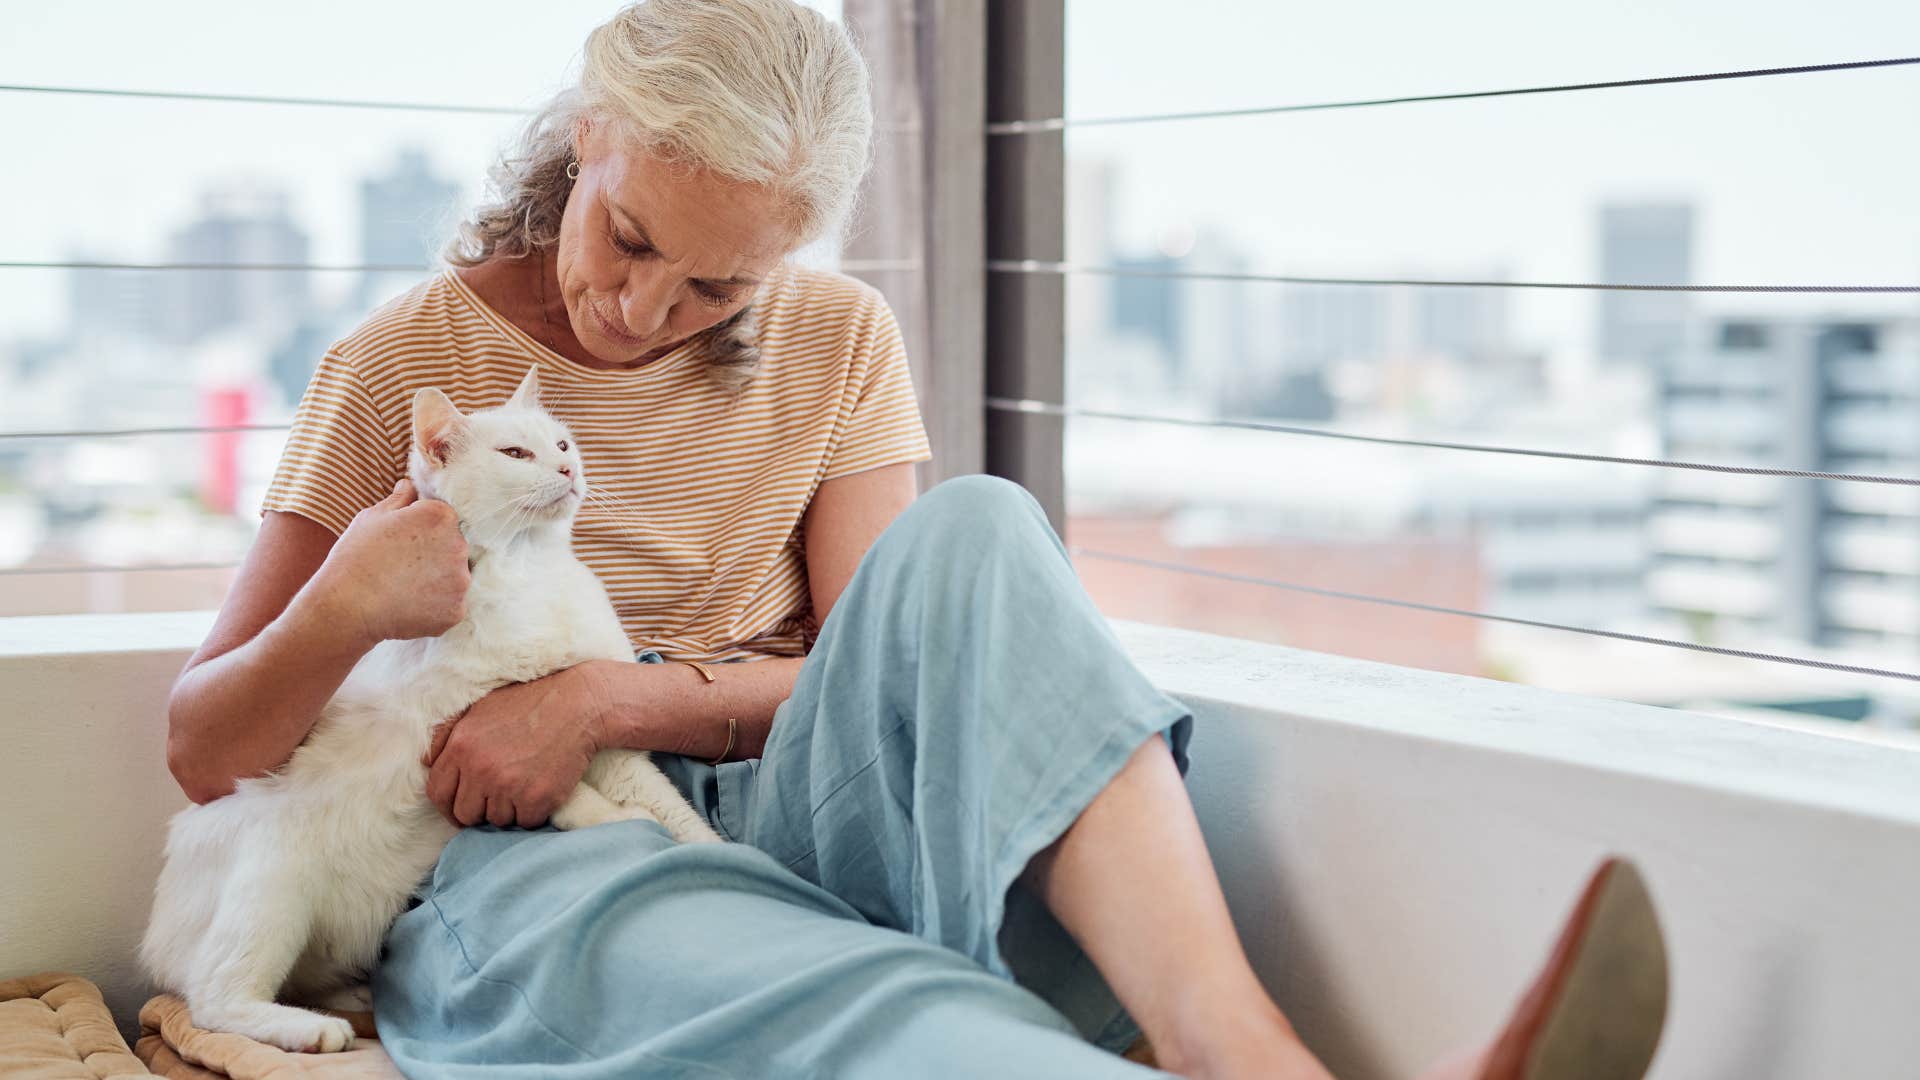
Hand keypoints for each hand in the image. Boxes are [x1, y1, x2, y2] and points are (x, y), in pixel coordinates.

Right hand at [319, 478, 469, 644]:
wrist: (345, 606)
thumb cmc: (354, 557)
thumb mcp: (372, 518)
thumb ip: (399, 499)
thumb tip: (410, 485)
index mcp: (441, 517)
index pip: (444, 519)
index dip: (421, 530)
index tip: (402, 542)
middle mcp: (459, 546)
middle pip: (454, 547)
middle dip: (434, 554)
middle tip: (401, 567)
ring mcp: (461, 581)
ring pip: (455, 577)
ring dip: (437, 581)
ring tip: (404, 588)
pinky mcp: (456, 611)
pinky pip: (451, 605)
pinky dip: (434, 607)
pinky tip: (409, 606)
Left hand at [423, 664, 609, 828]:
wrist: (579, 705)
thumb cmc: (528, 703)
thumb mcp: (480, 708)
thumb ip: (447, 734)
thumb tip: (425, 762)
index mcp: (461, 746)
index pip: (437, 793)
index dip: (447, 805)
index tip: (461, 806)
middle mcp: (480, 769)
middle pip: (464, 814)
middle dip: (478, 809)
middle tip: (497, 796)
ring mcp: (508, 786)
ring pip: (496, 820)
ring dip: (508, 809)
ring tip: (523, 784)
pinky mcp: (537, 799)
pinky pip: (525, 822)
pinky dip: (533, 812)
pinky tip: (540, 789)